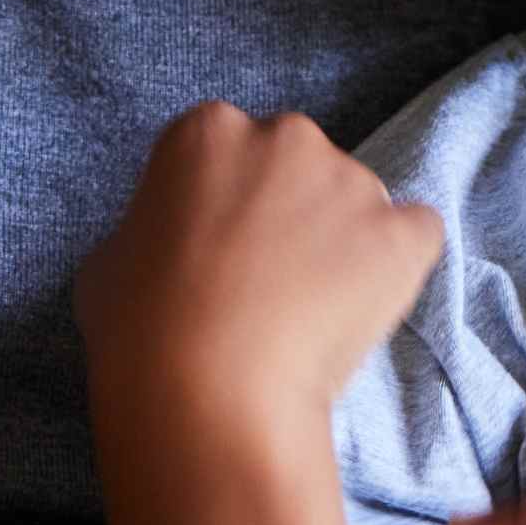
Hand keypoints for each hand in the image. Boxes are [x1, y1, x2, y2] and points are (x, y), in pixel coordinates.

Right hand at [75, 103, 440, 443]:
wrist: (205, 392)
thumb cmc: (136, 332)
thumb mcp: (110, 259)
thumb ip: (155, 227)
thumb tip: (179, 243)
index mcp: (205, 132)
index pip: (227, 149)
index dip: (224, 205)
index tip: (217, 252)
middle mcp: (285, 136)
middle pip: (296, 164)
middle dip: (287, 212)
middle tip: (265, 284)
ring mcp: (350, 181)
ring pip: (354, 201)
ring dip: (340, 241)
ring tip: (310, 314)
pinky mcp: (400, 233)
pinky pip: (415, 235)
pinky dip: (398, 266)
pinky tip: (363, 309)